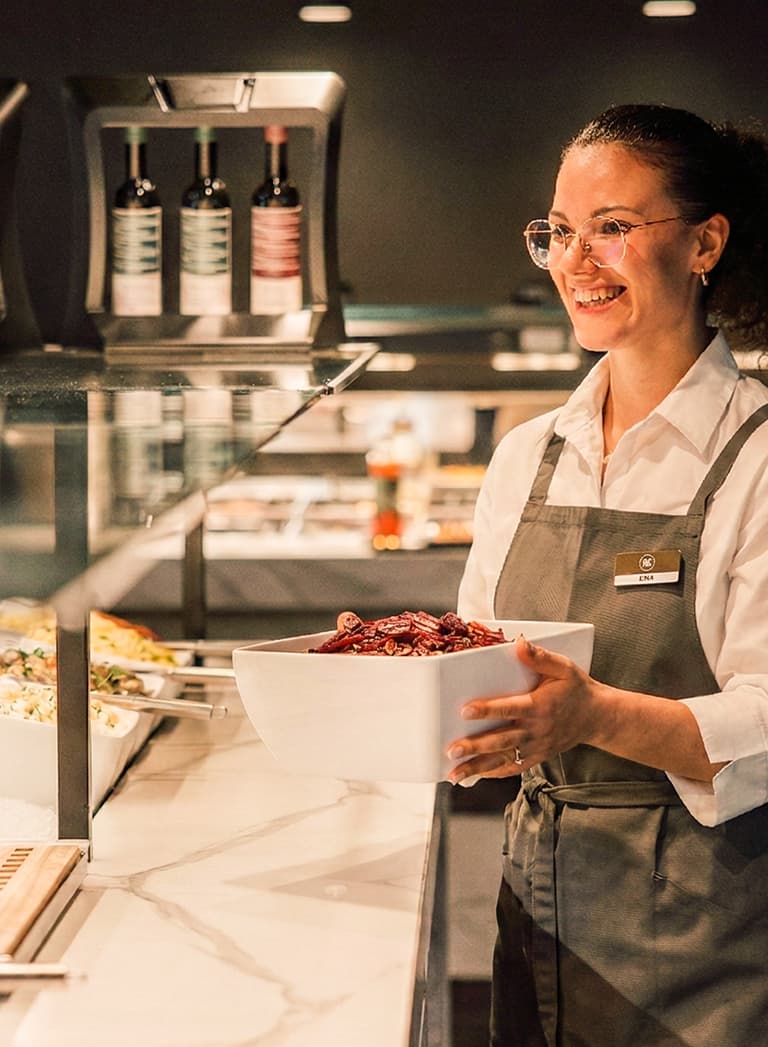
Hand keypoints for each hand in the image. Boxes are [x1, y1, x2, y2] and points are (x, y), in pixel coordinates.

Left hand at [445, 635, 597, 783]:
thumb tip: (519, 644)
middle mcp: (536, 730)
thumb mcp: (564, 668)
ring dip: (478, 767)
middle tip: (452, 750)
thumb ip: (540, 657)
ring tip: (454, 774)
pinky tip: (476, 776)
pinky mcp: (538, 757)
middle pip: (501, 740)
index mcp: (540, 706)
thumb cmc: (577, 689)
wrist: (597, 717)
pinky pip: (514, 768)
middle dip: (475, 746)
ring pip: (503, 759)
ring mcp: (536, 747)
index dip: (487, 710)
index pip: (510, 709)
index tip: (465, 711)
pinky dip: (494, 773)